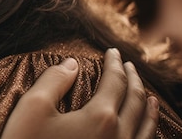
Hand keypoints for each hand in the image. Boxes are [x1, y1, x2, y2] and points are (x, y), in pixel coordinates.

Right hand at [1, 48, 158, 138]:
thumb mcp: (32, 107)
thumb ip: (54, 80)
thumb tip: (72, 63)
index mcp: (100, 117)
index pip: (115, 81)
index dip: (114, 63)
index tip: (112, 51)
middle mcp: (118, 136)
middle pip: (135, 100)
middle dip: (132, 79)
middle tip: (128, 65)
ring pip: (146, 126)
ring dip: (147, 105)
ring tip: (147, 95)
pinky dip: (149, 130)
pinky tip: (145, 128)